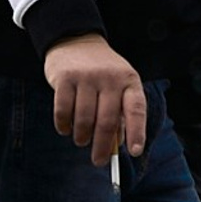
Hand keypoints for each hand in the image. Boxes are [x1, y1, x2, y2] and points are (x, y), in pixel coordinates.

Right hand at [43, 35, 146, 163]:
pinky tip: (66, 128)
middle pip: (107, 121)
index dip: (137, 132)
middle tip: (99, 161)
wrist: (76, 40)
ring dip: (82, 137)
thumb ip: (120, 112)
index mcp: (129, 80)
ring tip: (81, 140)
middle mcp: (110, 78)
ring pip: (84, 120)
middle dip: (102, 147)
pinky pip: (63, 112)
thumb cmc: (102, 72)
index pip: (136, 109)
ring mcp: (86, 77)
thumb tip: (116, 146)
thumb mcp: (118, 85)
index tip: (135, 152)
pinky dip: (64, 126)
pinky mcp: (65, 78)